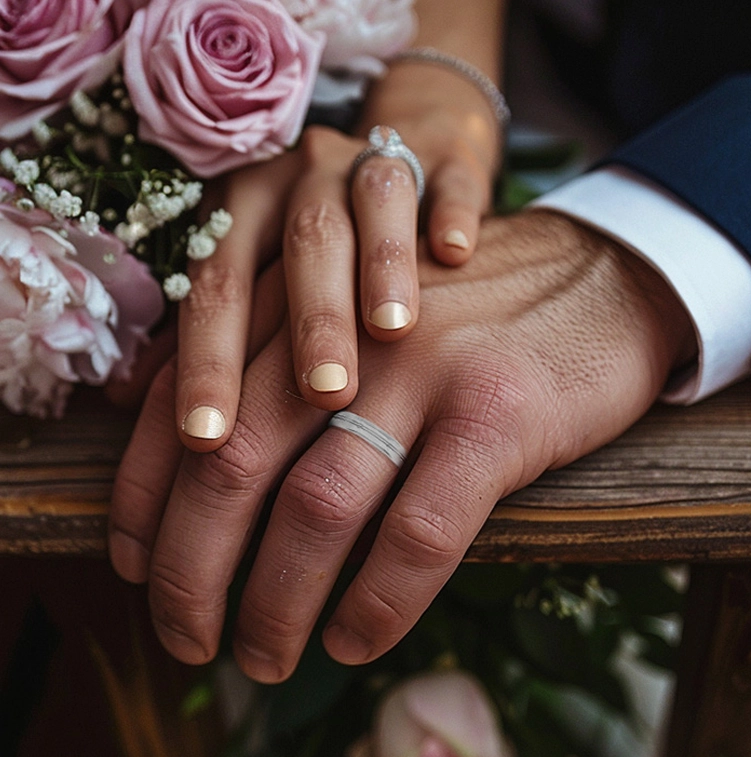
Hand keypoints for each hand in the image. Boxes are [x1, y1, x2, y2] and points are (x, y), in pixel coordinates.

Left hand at [108, 210, 695, 681]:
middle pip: (232, 463)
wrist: (602, 277)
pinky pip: (417, 532)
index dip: (142, 497)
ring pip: (318, 507)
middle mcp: (349, 333)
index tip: (135, 566)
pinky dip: (377, 602)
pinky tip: (355, 639)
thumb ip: (283, 359)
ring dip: (276, 602)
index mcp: (303, 304)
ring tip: (264, 655)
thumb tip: (196, 445)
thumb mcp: (362, 314)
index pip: (185, 406)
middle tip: (186, 636)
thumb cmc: (471, 314)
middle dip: (191, 568)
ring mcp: (423, 371)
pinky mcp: (496, 414)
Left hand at [171, 89, 498, 448]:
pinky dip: (451, 209)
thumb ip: (209, 334)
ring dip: (378, 265)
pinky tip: (453, 250)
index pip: (218, 285)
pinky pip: (448, 175)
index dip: (208, 361)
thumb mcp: (259, 276)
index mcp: (244, 209)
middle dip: (309, 321)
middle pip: (298, 246)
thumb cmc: (320, 249)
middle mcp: (302, 180)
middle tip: (322, 395)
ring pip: (369, 202)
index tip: (207, 439)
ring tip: (391, 331)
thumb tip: (131, 400)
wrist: (398, 160)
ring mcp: (372, 161)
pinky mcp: (441, 157)